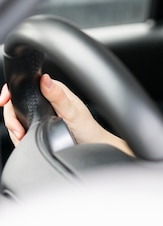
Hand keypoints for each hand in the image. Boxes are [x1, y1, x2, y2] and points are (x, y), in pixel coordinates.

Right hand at [1, 74, 131, 154]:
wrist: (90, 146)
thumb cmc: (86, 128)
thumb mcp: (72, 111)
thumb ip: (58, 96)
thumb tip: (45, 79)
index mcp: (54, 91)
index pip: (27, 85)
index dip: (12, 92)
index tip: (4, 100)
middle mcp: (46, 100)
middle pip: (16, 103)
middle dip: (12, 117)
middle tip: (18, 129)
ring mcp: (40, 114)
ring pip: (16, 118)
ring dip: (14, 128)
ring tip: (22, 135)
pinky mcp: (38, 126)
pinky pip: (20, 129)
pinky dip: (19, 135)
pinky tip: (25, 138)